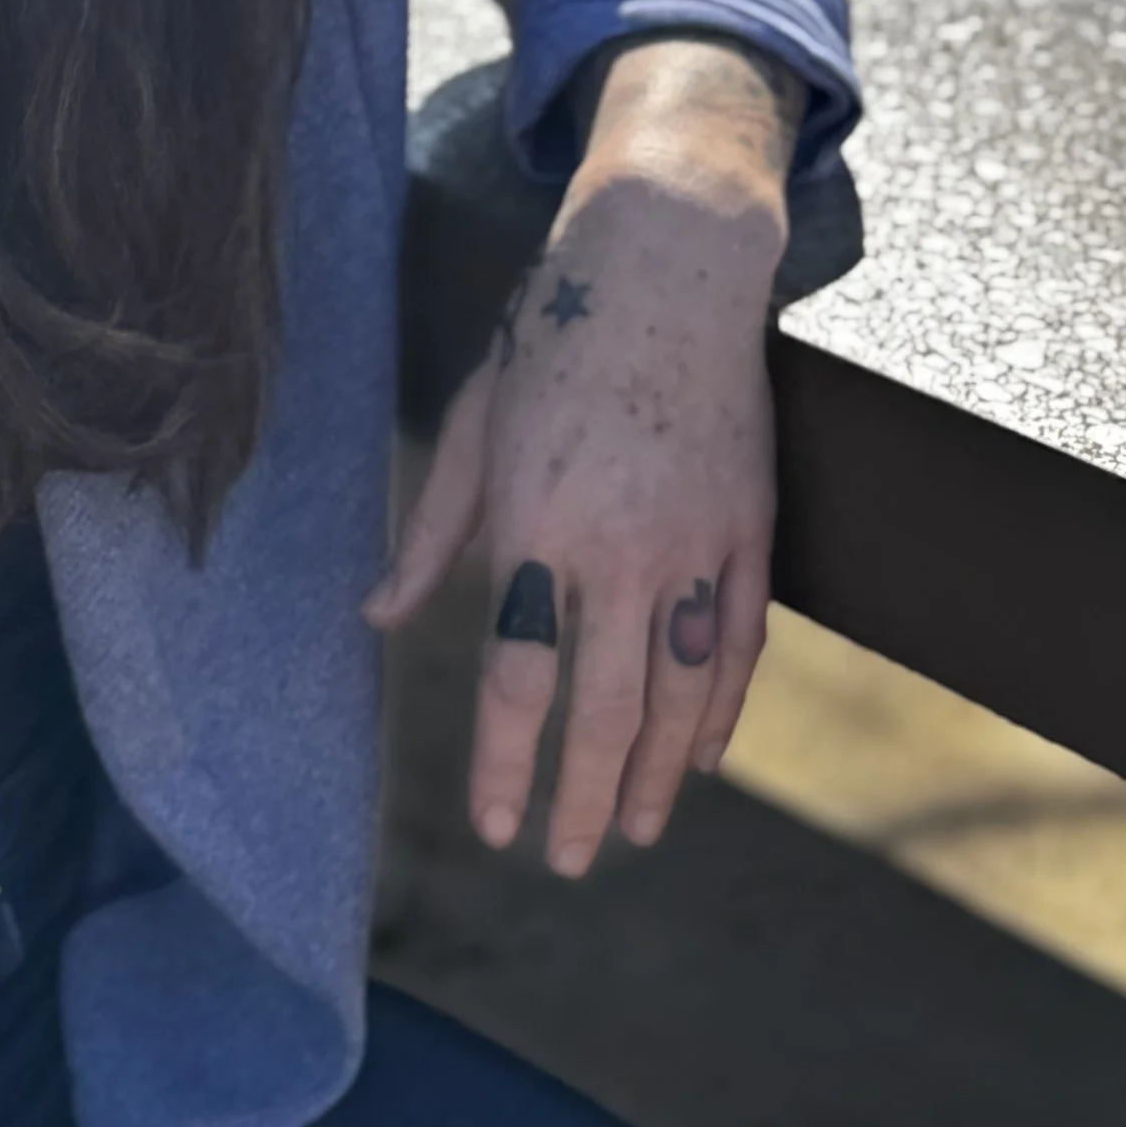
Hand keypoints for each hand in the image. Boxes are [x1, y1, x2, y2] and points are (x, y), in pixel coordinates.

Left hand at [364, 39, 801, 875]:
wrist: (667, 265)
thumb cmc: (551, 336)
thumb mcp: (473, 421)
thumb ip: (432, 532)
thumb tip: (376, 616)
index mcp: (535, 520)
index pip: (517, 676)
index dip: (506, 764)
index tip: (496, 826)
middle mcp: (619, 546)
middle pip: (604, 710)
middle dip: (584, 798)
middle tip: (568, 861)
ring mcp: (694, 542)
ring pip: (680, 695)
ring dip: (655, 774)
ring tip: (632, 829)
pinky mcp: (749, 529)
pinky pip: (738, 646)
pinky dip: (721, 713)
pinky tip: (698, 757)